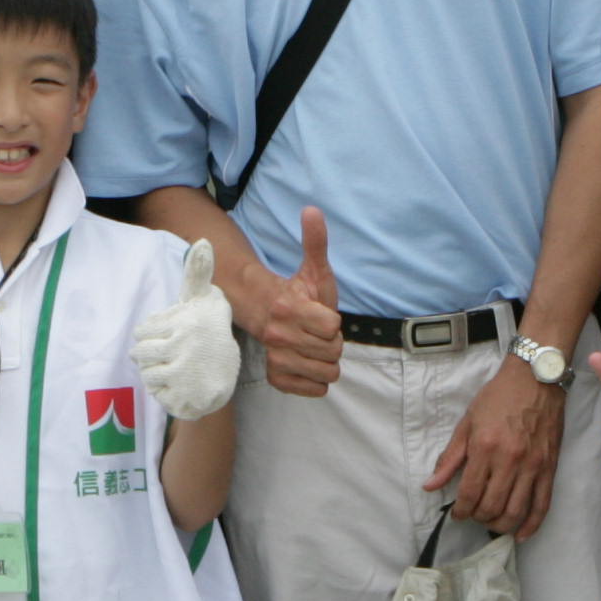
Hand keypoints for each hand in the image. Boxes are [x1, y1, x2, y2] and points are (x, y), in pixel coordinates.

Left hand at [133, 240, 242, 422]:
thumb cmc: (207, 334)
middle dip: (150, 355)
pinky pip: (153, 392)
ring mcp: (183, 374)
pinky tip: (177, 385)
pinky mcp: (181, 397)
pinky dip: (161, 391)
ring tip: (174, 369)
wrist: (222, 380)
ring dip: (155, 373)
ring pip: (145, 372)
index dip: (152, 335)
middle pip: (139, 353)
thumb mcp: (203, 302)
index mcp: (186, 324)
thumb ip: (198, 274)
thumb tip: (204, 241)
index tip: (171, 336)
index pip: (142, 332)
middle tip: (171, 356)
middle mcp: (185, 348)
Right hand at [258, 207, 346, 397]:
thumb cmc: (298, 293)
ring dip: (326, 362)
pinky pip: (315, 390)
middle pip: (333, 352)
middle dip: (332, 343)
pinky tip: (308, 364)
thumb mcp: (312, 268)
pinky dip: (316, 381)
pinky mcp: (278, 378)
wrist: (268, 314)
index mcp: (290, 309)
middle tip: (318, 333)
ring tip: (314, 347)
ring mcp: (278, 359)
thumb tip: (312, 210)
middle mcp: (280, 336)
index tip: (322, 315)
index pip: (332, 327)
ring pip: (327, 373)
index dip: (333, 322)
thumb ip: (315, 241)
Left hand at [427, 351, 566, 539]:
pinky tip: (520, 534)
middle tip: (473, 515)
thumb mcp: (467, 422)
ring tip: (491, 522)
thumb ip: (449, 458)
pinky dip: (531, 525)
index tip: (457, 513)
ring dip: (500, 524)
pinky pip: (542, 504)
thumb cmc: (498, 397)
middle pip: (491, 506)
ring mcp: (533, 466)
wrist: (536, 378)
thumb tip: (430, 486)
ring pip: (515, 511)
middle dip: (478, 517)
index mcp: (485, 447)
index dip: (461, 510)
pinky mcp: (549, 468)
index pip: (469, 493)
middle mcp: (510, 460)